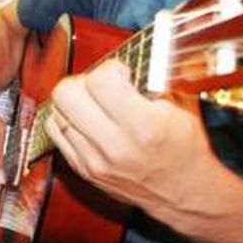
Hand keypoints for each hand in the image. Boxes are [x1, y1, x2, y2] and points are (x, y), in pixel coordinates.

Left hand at [46, 58, 215, 213]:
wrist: (186, 194)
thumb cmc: (186, 147)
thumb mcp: (182, 106)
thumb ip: (157, 76)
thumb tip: (140, 48)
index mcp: (144, 127)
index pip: (100, 80)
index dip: (110, 68)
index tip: (122, 73)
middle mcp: (115, 146)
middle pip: (66, 94)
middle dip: (83, 81)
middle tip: (102, 86)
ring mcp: (95, 162)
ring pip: (57, 112)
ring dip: (74, 101)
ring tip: (96, 103)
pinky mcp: (84, 171)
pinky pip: (56, 133)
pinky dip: (67, 119)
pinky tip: (87, 118)